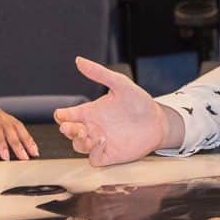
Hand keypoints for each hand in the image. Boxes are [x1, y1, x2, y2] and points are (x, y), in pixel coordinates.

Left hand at [0, 100, 38, 160]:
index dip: (1, 142)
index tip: (6, 156)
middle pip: (7, 125)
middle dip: (17, 143)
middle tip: (23, 157)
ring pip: (14, 124)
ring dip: (25, 139)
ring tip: (32, 152)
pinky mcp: (0, 116)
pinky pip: (15, 125)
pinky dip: (23, 135)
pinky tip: (30, 144)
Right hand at [53, 57, 181, 167]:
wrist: (158, 121)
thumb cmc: (139, 102)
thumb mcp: (120, 83)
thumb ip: (99, 73)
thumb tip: (79, 60)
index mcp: (90, 111)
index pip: (66, 116)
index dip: (61, 116)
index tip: (63, 114)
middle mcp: (92, 127)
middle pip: (69, 132)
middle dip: (67, 130)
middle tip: (71, 127)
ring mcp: (100, 142)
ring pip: (78, 146)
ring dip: (80, 141)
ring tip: (91, 134)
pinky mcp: (110, 154)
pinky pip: (93, 159)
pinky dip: (94, 152)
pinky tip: (102, 141)